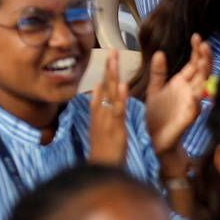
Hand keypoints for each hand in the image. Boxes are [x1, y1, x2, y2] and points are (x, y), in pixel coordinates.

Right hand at [86, 50, 129, 164]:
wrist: (101, 169)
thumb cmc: (103, 150)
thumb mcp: (99, 126)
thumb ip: (98, 107)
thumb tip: (97, 88)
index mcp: (97, 112)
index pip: (100, 87)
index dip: (105, 71)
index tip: (109, 56)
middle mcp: (99, 112)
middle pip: (103, 86)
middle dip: (108, 68)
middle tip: (112, 50)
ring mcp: (106, 119)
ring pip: (109, 94)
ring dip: (112, 75)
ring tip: (115, 59)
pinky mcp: (115, 128)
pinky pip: (117, 110)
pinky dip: (119, 96)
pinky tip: (122, 84)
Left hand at [143, 36, 210, 154]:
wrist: (155, 138)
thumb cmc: (157, 115)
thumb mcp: (154, 89)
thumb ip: (158, 73)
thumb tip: (160, 53)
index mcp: (181, 84)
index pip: (193, 65)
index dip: (196, 51)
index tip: (197, 37)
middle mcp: (189, 92)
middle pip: (202, 72)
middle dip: (204, 58)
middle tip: (204, 43)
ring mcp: (190, 105)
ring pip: (202, 87)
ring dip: (204, 74)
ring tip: (204, 59)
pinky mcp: (187, 119)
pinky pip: (194, 110)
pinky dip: (196, 102)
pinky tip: (196, 93)